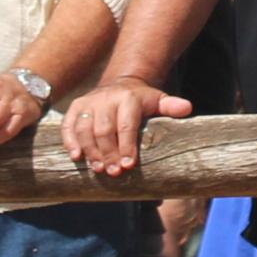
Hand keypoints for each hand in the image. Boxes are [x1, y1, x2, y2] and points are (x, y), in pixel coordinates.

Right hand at [66, 80, 190, 177]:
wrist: (121, 83)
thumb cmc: (142, 100)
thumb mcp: (158, 100)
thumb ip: (170, 106)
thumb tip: (187, 108)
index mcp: (128, 98)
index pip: (126, 124)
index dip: (126, 146)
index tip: (128, 165)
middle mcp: (106, 99)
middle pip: (104, 129)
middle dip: (108, 153)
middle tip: (113, 173)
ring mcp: (89, 102)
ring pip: (84, 128)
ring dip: (89, 150)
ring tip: (97, 168)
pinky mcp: (76, 107)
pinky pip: (69, 124)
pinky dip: (70, 140)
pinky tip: (76, 157)